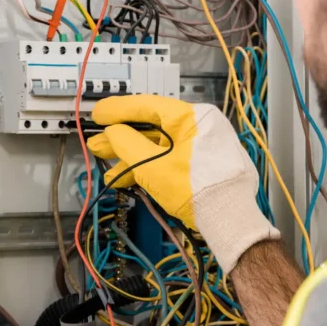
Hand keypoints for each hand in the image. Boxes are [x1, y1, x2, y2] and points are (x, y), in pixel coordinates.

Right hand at [87, 95, 279, 270]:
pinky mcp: (203, 166)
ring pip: (159, 147)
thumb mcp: (152, 165)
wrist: (229, 220)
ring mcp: (202, 147)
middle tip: (97, 145)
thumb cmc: (196, 188)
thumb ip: (127, 144)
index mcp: (192, 116)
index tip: (98, 114)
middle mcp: (199, 127)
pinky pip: (170, 160)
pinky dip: (149, 168)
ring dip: (131, 158)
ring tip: (107, 169)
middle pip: (151, 128)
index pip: (148, 105)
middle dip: (121, 140)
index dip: (118, 110)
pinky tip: (127, 179)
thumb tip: (112, 133)